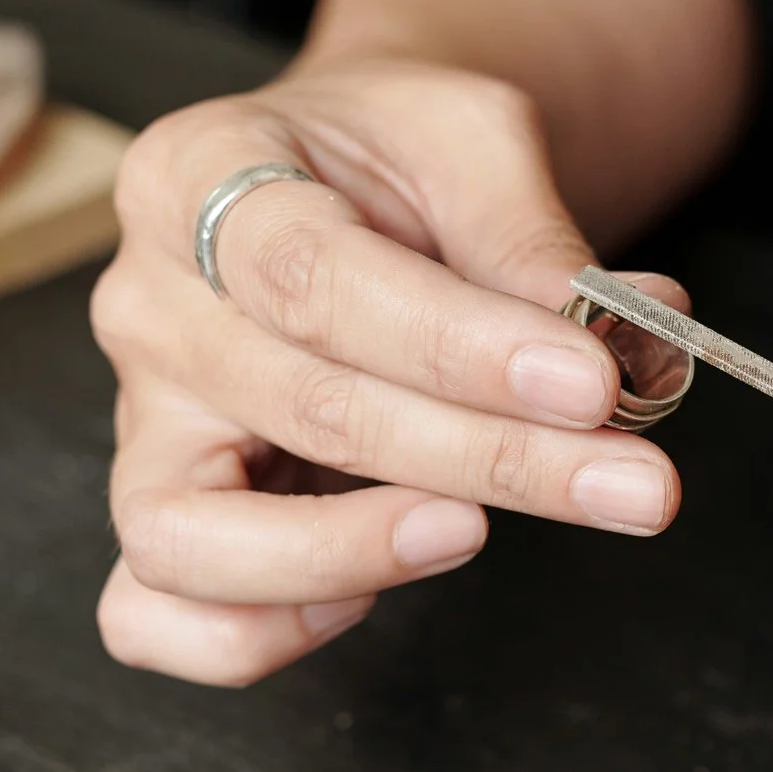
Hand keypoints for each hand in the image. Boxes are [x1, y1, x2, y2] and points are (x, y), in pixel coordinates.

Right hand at [91, 58, 684, 685]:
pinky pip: (157, 617)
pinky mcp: (160, 512)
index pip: (314, 278)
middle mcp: (146, 304)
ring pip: (190, 537)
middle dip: (487, 457)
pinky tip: (372, 590)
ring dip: (350, 555)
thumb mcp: (472, 137)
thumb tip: (625, 345)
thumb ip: (530, 236)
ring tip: (477, 534)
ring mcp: (142, 421)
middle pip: (302, 406)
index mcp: (198, 173)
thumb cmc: (395, 161)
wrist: (346, 185)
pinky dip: (254, 633)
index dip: (459, 347)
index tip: (592, 385)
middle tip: (630, 483)